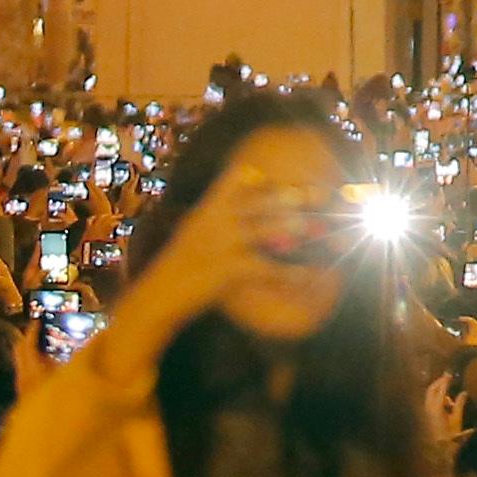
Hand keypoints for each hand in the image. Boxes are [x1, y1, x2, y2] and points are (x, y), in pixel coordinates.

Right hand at [115, 167, 302, 358]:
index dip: (264, 178)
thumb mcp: (194, 232)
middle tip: (322, 195)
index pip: (238, 177)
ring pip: (264, 229)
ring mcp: (219, 244)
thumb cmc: (177, 267)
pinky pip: (264, 268)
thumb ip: (217, 214)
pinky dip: (288, 272)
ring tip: (318, 227)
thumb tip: (247, 196)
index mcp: (207, 208)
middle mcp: (214, 221)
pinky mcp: (225, 271)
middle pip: (260, 200)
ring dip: (294, 227)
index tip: (287, 181)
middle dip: (293, 197)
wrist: (154, 299)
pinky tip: (308, 274)